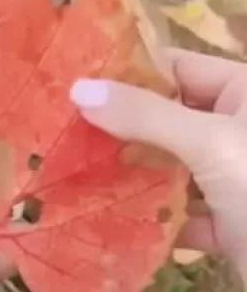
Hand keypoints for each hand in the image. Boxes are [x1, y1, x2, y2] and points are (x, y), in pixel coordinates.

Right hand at [70, 47, 246, 282]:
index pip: (178, 67)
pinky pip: (184, 213)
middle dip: (123, 128)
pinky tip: (111, 219)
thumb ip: (146, 115)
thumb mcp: (210, 143)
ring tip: (74, 171)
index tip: (73, 82)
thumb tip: (79, 89)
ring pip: (174, 167)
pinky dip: (154, 218)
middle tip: (62, 130)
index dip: (129, 73)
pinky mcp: (232, 224)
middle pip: (171, 118)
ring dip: (133, 174)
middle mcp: (241, 129)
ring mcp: (236, 178)